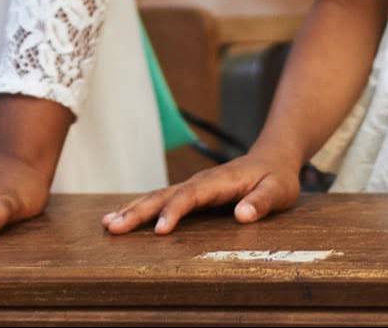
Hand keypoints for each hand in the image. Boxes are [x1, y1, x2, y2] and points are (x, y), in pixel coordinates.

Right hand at [102, 148, 301, 234]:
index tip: (160, 231)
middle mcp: (200, 182)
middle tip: (113, 227)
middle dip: (139, 211)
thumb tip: (243, 215)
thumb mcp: (278, 190)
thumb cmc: (277, 177)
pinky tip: (123, 216)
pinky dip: (141, 207)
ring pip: (158, 196)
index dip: (174, 212)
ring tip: (108, 224)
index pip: (192, 196)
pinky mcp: (191, 193)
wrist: (272, 157)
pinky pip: (162, 199)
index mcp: (219, 181)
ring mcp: (193, 186)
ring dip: (133, 209)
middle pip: (164, 195)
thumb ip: (262, 201)